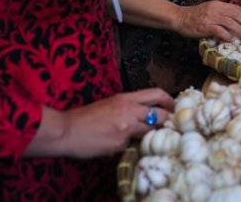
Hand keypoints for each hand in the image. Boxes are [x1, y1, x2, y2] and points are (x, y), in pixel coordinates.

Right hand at [27, 88, 172, 158]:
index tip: (174, 107)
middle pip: (159, 115)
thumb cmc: (84, 117)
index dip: (169, 101)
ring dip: (147, 135)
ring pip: (148, 132)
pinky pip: (130, 146)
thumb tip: (143, 115)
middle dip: (166, 122)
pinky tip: (113, 145)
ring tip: (139, 137)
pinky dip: (126, 146)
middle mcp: (129, 111)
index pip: (156, 94)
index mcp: (126, 98)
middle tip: (168, 127)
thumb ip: (128, 107)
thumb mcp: (109, 104)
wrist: (66, 130)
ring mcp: (126, 128)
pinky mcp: (120, 144)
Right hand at [174, 0, 240, 41]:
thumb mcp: (210, 9)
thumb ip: (222, 12)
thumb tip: (236, 19)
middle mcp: (215, 9)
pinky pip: (219, 31)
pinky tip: (231, 40)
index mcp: (218, 4)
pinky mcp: (205, 26)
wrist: (180, 17)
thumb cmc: (196, 15)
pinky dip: (226, 35)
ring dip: (239, 30)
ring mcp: (210, 17)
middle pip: (235, 14)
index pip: (235, 8)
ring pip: (229, 23)